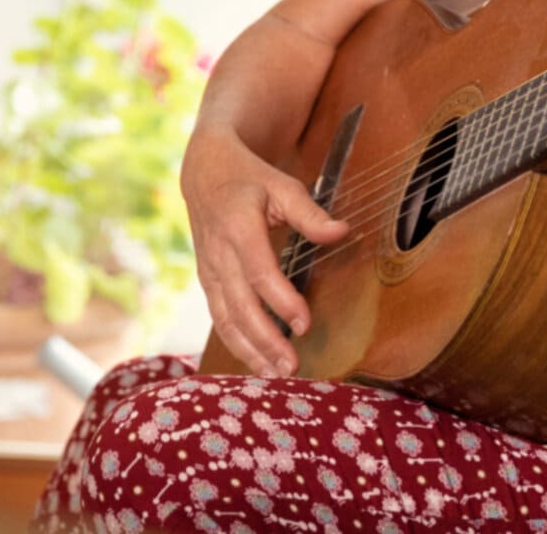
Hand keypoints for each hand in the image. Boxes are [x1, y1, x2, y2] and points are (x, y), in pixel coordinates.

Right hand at [181, 123, 348, 376]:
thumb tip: (342, 232)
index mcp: (237, 228)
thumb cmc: (249, 178)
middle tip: (292, 366)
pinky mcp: (206, 281)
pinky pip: (219, 317)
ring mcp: (208, 270)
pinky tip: (256, 362)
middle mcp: (217, 254)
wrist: (204, 172)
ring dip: (249, 350)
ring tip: (276, 374)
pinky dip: (236, 342)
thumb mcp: (281, 184)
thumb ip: (310, 213)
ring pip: (225, 318)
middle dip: (265, 340)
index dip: (281, 301)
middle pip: (240, 306)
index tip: (305, 324)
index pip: (259, 273)